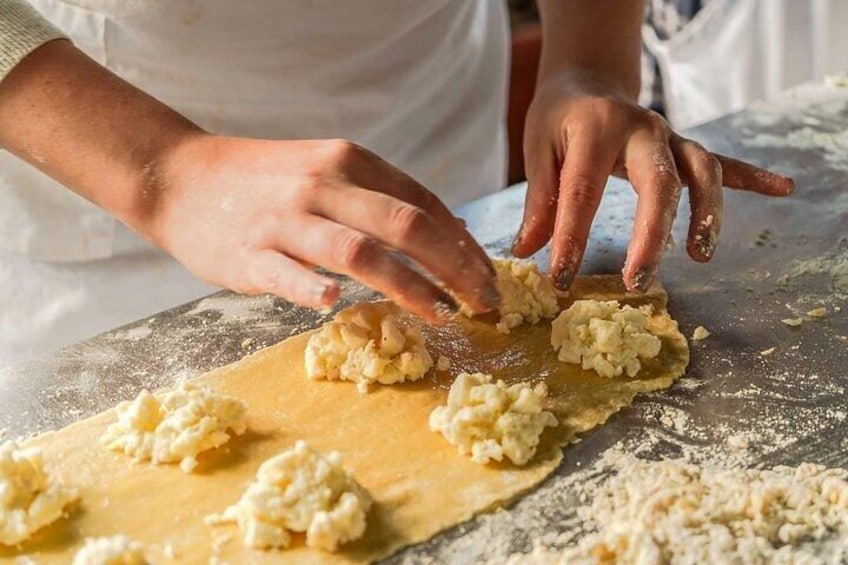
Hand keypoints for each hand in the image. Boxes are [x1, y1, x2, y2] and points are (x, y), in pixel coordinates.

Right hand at [145, 135, 499, 322]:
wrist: (181, 176)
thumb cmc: (265, 181)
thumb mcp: (327, 170)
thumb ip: (381, 198)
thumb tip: (448, 234)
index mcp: (350, 162)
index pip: (423, 204)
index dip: (463, 244)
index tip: (486, 276)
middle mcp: (323, 184)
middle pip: (406, 225)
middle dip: (455, 266)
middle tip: (484, 302)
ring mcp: (285, 220)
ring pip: (358, 252)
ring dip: (408, 285)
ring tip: (442, 314)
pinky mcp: (248, 254)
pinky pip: (286, 274)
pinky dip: (312, 289)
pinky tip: (336, 305)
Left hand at [512, 69, 794, 291]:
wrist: (587, 80)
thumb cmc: (558, 119)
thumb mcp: (538, 149)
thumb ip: (539, 199)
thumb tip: (525, 251)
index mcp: (596, 129)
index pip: (583, 191)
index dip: (571, 238)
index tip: (560, 279)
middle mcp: (642, 129)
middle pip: (659, 183)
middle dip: (652, 235)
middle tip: (639, 280)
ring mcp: (670, 137)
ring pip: (701, 171)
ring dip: (706, 213)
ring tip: (700, 254)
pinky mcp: (685, 147)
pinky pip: (723, 162)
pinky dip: (752, 177)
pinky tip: (783, 189)